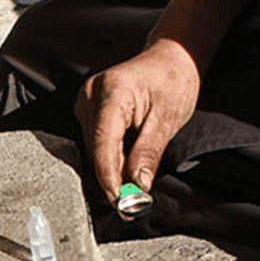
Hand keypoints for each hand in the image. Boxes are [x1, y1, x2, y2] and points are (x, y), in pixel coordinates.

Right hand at [76, 39, 199, 199]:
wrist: (170, 58)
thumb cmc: (172, 80)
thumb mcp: (168, 119)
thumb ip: (149, 152)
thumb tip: (138, 185)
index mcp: (112, 92)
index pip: (103, 144)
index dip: (110, 177)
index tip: (120, 203)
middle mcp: (92, 94)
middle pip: (96, 149)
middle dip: (114, 177)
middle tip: (134, 203)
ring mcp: (87, 100)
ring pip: (95, 148)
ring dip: (113, 168)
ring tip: (135, 185)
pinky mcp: (89, 108)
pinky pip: (96, 140)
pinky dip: (112, 156)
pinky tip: (128, 163)